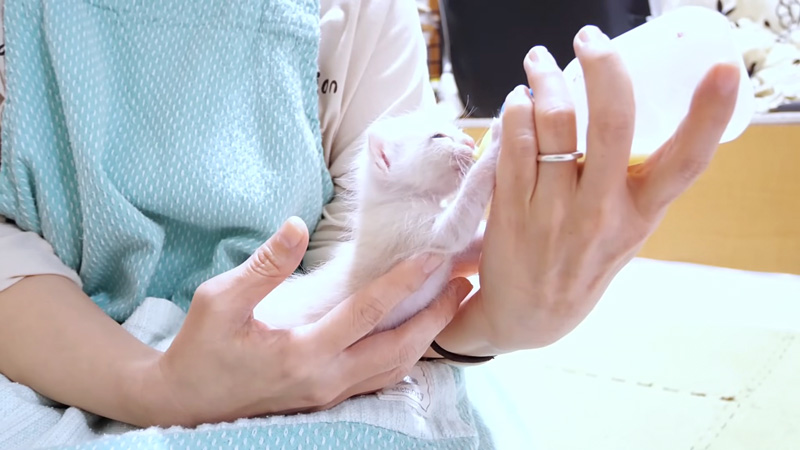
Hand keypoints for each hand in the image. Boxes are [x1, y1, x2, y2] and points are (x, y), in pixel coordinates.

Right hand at [145, 217, 470, 425]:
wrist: (185, 401)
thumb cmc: (201, 348)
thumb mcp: (219, 301)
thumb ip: (264, 266)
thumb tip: (296, 227)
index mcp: (302, 353)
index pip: (367, 313)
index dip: (403, 282)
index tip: (432, 257)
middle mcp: (325, 380)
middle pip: (397, 350)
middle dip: (435, 317)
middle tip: (462, 284)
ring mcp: (328, 396)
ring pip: (393, 370)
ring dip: (426, 338)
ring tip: (449, 306)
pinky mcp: (326, 400)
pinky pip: (378, 380)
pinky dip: (404, 357)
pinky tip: (414, 337)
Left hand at [433, 25, 739, 354]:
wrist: (529, 317)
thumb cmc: (582, 266)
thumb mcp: (625, 233)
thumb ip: (632, 183)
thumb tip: (621, 112)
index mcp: (641, 215)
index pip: (685, 162)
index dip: (709, 114)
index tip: (723, 68)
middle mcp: (600, 213)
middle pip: (611, 124)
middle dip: (603, 68)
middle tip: (590, 38)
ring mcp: (553, 213)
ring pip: (552, 124)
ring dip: (544, 79)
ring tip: (539, 63)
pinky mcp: (511, 211)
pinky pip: (514, 144)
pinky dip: (515, 111)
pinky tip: (517, 102)